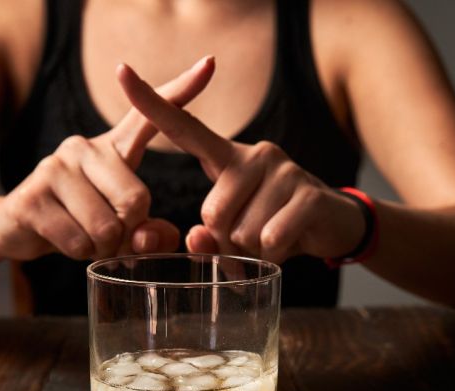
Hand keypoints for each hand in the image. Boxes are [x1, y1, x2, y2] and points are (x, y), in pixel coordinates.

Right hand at [0, 56, 214, 260]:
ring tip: (84, 237)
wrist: (17, 228)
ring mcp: (54, 168)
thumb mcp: (122, 226)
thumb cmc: (81, 222)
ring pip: (105, 227)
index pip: (148, 117)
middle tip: (109, 236)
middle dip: (128, 233)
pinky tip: (62, 240)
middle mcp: (83, 147)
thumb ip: (149, 233)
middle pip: (136, 201)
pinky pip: (77, 242)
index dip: (181, 90)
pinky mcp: (32, 197)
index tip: (209, 64)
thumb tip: (149, 238)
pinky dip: (78, 254)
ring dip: (101, 248)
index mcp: (113, 148)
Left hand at [117, 63, 365, 263]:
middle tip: (249, 238)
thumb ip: (207, 238)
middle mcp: (253, 153)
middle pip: (212, 213)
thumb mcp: (233, 235)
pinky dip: (273, 255)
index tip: (122, 73)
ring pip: (242, 231)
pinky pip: (271, 239)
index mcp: (226, 157)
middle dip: (225, 241)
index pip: (184, 127)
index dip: (152, 104)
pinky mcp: (308, 192)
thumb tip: (197, 239)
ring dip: (252, 251)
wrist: (332, 226)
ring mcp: (282, 169)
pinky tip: (287, 244)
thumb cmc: (270, 226)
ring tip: (269, 238)